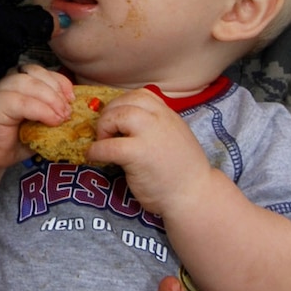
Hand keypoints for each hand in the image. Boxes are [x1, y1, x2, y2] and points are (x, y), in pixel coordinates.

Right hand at [0, 66, 73, 174]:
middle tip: (68, 112)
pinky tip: (51, 121)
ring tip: (62, 117)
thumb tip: (75, 111)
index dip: (60, 82)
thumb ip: (53, 114)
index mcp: (18, 83)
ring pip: (29, 84)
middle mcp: (7, 82)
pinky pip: (22, 101)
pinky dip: (41, 110)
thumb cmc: (11, 141)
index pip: (42, 71)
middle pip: (36, 73)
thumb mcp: (39, 125)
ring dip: (51, 100)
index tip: (72, 99)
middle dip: (57, 90)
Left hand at [90, 87, 207, 214]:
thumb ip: (157, 126)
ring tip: (103, 142)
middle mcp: (160, 119)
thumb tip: (128, 123)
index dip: (123, 104)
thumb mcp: (175, 137)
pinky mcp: (138, 154)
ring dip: (103, 127)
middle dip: (109, 114)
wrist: (194, 195)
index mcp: (168, 114)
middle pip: (124, 102)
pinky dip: (96, 150)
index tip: (118, 120)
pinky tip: (95, 157)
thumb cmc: (183, 172)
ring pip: (117, 116)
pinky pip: (108, 146)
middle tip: (106, 133)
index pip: (140, 95)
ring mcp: (149, 135)